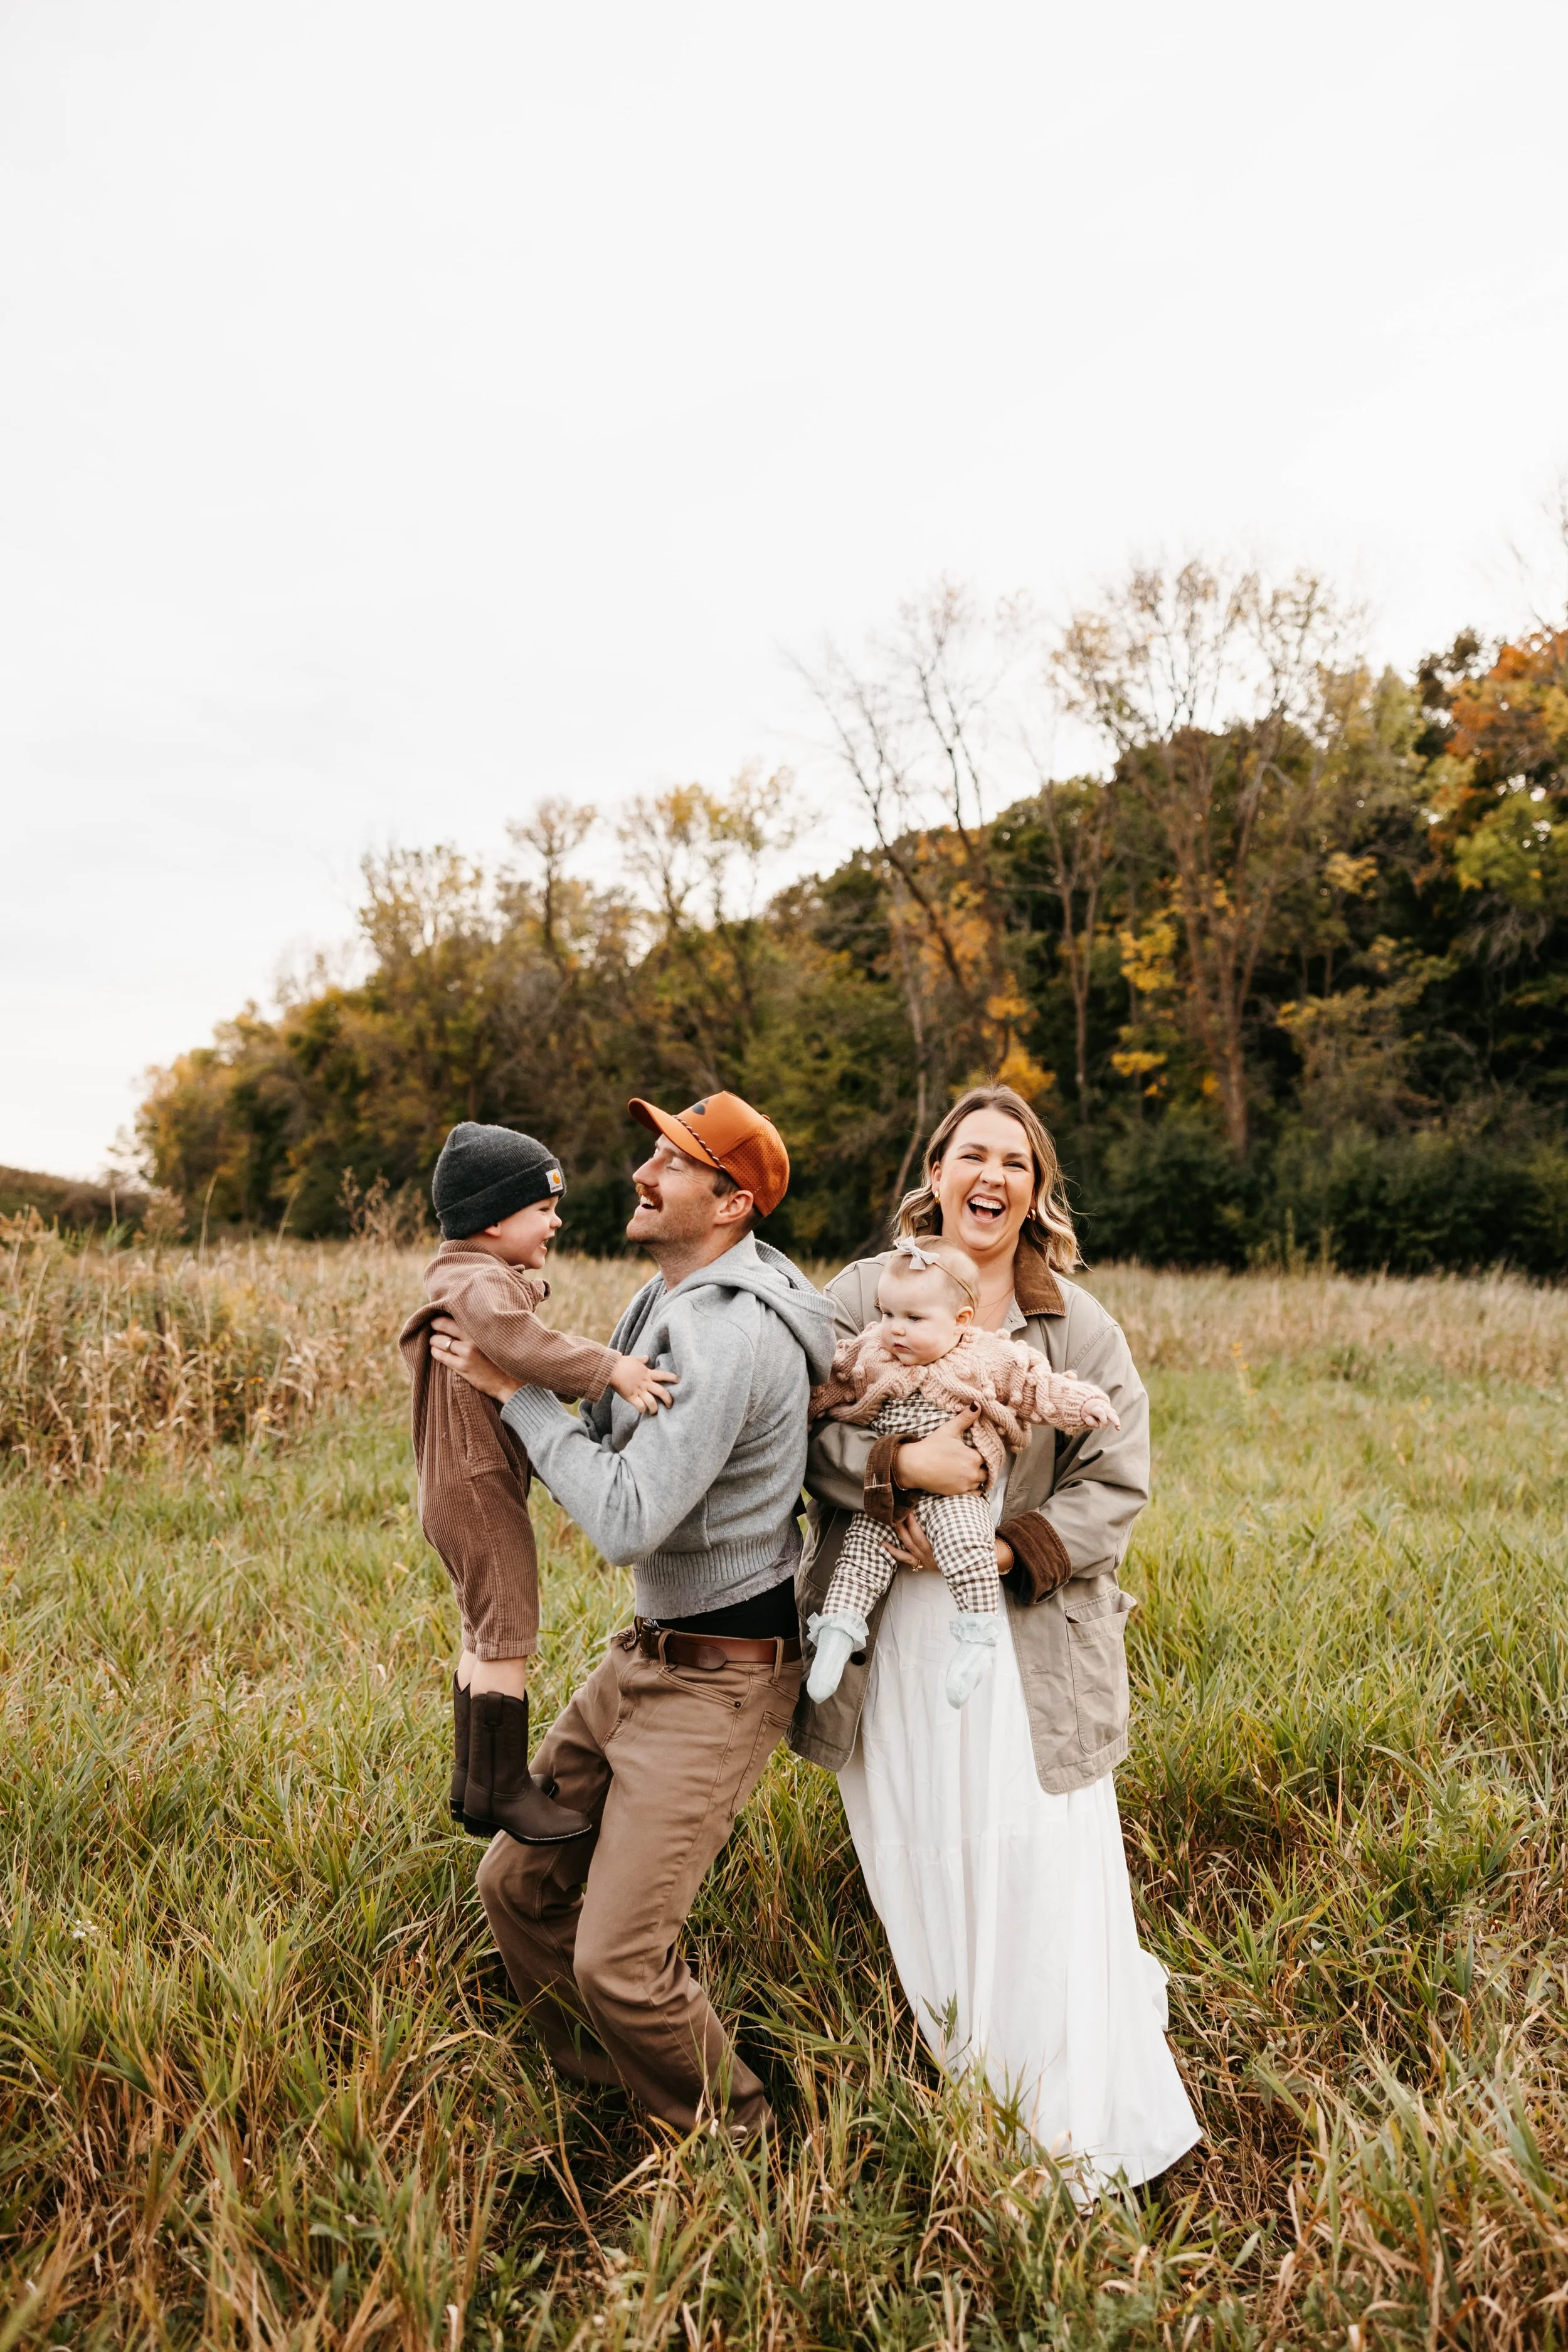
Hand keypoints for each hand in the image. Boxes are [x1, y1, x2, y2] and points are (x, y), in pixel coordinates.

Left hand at [430, 1316, 517, 1402]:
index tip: (440, 1314)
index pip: (458, 1316)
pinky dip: (436, 1353)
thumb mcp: (497, 1338)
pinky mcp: (463, 1368)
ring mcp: (467, 1354)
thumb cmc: (505, 1358)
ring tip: (433, 1340)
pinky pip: (443, 1357)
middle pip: (446, 1326)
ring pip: (442, 1342)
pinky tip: (434, 1351)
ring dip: (434, 1340)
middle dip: (435, 1324)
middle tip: (431, 1324)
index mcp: (482, 1329)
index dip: (445, 1315)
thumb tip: (468, 1320)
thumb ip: (483, 1329)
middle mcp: (473, 1339)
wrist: (511, 1382)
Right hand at [609, 1352, 678, 1414]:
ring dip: (655, 1408)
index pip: (663, 1375)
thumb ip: (641, 1360)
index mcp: (647, 1373)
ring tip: (655, 1412)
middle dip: (668, 1399)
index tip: (679, 1381)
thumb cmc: (621, 1363)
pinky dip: (642, 1410)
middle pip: (661, 1392)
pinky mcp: (630, 1396)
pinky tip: (642, 1411)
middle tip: (670, 1405)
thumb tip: (646, 1357)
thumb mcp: (633, 1359)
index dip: (672, 1378)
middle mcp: (645, 1382)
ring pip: (652, 1402)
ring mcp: (638, 1390)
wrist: (610, 1368)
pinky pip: (640, 1406)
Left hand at [886, 1518, 1013, 1576]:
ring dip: (899, 1532)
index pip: (921, 1534)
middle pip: (913, 1537)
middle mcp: (929, 1555)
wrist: (973, 1569)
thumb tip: (970, 1496)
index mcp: (939, 1548)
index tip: (908, 1507)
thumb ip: (965, 1519)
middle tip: (898, 1508)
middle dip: (904, 1523)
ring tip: (891, 1519)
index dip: (912, 1521)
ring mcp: (924, 1560)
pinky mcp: (920, 1564)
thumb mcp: (968, 1535)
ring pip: (907, 1545)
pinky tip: (883, 1544)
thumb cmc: (971, 1548)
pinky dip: (893, 1551)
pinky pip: (904, 1558)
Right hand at [894, 1409, 985, 1495]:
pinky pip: (975, 1493)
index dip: (986, 1451)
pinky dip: (975, 1488)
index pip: (989, 1455)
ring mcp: (965, 1485)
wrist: (913, 1465)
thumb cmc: (931, 1446)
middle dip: (984, 1465)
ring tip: (973, 1468)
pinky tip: (969, 1480)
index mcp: (973, 1457)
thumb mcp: (949, 1430)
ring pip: (982, 1482)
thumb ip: (965, 1417)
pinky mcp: (958, 1493)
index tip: (980, 1449)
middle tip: (977, 1459)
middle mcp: (972, 1473)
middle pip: (988, 1470)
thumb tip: (978, 1403)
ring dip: (980, 1476)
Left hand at [1078, 1394, 1120, 1430]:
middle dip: (1114, 1419)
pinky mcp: (1111, 1411)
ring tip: (1118, 1429)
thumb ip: (1090, 1421)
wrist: (1091, 1403)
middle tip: (1117, 1426)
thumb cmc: (1087, 1411)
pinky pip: (1114, 1415)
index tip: (1103, 1427)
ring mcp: (1108, 1408)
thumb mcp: (1085, 1416)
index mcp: (1095, 1407)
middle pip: (1110, 1412)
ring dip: (1116, 1420)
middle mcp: (1103, 1406)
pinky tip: (1117, 1427)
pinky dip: (1116, 1420)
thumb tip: (1097, 1426)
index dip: (1103, 1420)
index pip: (1101, 1412)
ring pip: (1113, 1413)